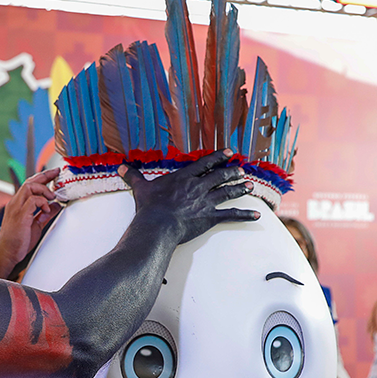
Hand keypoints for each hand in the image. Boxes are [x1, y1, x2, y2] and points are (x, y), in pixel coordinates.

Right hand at [0, 169, 63, 269]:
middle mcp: (15, 203)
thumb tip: (56, 206)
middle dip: (45, 175)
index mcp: (18, 204)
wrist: (7, 254)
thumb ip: (45, 214)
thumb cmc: (18, 241)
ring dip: (44, 189)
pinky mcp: (20, 215)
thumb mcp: (36, 224)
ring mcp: (16, 208)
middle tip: (57, 173)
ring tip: (52, 197)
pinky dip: (43, 202)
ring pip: (30, 186)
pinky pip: (33, 200)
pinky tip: (47, 209)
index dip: (42, 177)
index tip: (54, 174)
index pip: (30, 184)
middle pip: (30, 181)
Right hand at [119, 150, 257, 242]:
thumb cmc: (149, 208)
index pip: (205, 163)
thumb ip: (133, 177)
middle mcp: (198, 187)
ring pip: (227, 192)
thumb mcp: (140, 189)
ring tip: (249, 185)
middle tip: (241, 169)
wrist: (157, 225)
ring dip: (239, 188)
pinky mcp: (209, 218)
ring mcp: (205, 202)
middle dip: (232, 172)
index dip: (218, 157)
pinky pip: (230, 216)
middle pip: (220, 176)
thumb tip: (120, 168)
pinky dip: (244, 216)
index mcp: (184, 178)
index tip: (230, 152)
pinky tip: (256, 216)